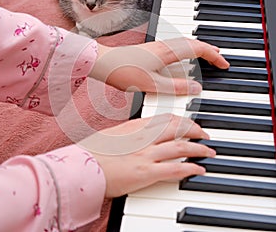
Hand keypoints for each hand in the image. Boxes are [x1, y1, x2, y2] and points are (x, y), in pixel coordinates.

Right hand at [88, 113, 215, 197]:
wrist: (81, 166)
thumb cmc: (93, 151)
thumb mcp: (113, 135)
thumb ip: (129, 132)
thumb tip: (139, 133)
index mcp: (135, 126)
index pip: (165, 118)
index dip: (182, 120)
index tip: (190, 123)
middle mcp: (143, 137)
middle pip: (177, 129)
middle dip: (195, 131)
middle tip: (204, 135)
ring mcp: (145, 154)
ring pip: (180, 147)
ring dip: (198, 149)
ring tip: (209, 151)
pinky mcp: (145, 172)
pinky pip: (174, 169)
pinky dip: (190, 168)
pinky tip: (199, 170)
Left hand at [89, 37, 229, 94]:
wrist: (102, 62)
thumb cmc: (122, 71)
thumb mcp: (151, 84)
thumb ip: (175, 87)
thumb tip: (195, 87)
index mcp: (166, 52)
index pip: (197, 48)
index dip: (213, 55)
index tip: (223, 64)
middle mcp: (163, 46)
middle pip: (192, 42)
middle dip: (208, 50)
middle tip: (219, 58)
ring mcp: (156, 47)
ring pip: (183, 44)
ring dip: (197, 49)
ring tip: (205, 57)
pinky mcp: (149, 50)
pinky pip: (174, 48)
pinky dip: (185, 52)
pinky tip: (181, 60)